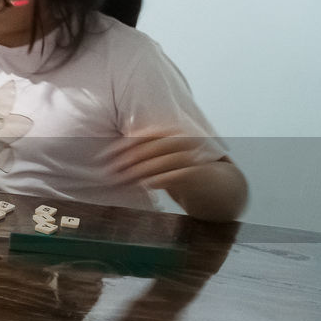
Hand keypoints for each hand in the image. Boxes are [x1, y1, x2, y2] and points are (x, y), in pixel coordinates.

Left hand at [103, 126, 220, 190]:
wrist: (216, 188)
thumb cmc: (180, 172)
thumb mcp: (161, 159)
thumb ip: (143, 153)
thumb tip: (110, 157)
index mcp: (175, 132)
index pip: (147, 133)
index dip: (124, 143)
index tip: (104, 155)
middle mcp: (186, 141)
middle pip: (154, 146)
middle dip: (129, 158)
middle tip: (110, 170)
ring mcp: (195, 157)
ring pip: (165, 160)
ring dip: (141, 170)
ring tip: (123, 179)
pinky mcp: (201, 174)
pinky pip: (179, 175)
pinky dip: (162, 179)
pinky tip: (146, 185)